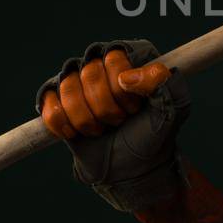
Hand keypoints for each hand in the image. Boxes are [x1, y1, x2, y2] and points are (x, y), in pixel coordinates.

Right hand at [35, 39, 189, 210]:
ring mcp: (77, 80)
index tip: (136, 108)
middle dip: (106, 107)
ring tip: (102, 128)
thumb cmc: (154, 134)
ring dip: (87, 119)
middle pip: (89, 73)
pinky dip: (64, 124)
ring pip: (67, 88)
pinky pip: (48, 103)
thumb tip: (124, 78)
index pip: (114, 57)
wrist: (132, 166)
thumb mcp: (173, 108)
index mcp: (131, 56)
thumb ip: (161, 83)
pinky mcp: (57, 99)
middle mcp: (102, 62)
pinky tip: (77, 133)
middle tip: (119, 121)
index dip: (122, 90)